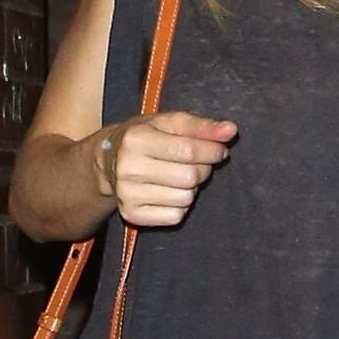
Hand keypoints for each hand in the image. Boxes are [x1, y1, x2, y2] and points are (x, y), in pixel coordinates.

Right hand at [92, 110, 236, 226]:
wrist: (108, 161)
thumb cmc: (144, 137)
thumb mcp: (168, 123)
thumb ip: (201, 126)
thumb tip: (231, 131)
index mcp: (136, 139)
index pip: (188, 151)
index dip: (212, 151)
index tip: (220, 150)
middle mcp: (128, 168)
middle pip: (190, 177)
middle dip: (202, 169)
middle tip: (195, 163)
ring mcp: (128, 195)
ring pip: (186, 198)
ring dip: (191, 188)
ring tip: (178, 176)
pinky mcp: (132, 215)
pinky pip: (176, 215)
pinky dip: (181, 205)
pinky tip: (169, 191)